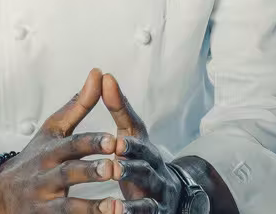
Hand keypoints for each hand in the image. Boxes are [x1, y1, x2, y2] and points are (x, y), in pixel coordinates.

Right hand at [0, 68, 123, 213]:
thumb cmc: (34, 158)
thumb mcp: (52, 131)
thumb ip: (78, 106)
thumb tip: (99, 73)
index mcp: (50, 152)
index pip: (72, 145)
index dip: (92, 143)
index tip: (114, 140)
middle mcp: (45, 176)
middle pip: (68, 173)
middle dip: (90, 172)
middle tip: (114, 169)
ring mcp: (43, 202)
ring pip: (68, 206)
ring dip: (92, 208)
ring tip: (116, 207)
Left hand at [101, 73, 181, 213]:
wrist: (171, 192)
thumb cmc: (141, 159)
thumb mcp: (131, 133)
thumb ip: (118, 108)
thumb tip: (104, 75)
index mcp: (146, 150)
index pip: (139, 142)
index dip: (130, 143)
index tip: (116, 142)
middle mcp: (156, 171)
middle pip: (146, 169)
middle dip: (132, 168)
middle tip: (116, 168)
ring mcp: (159, 194)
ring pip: (149, 196)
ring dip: (133, 200)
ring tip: (116, 206)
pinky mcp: (158, 211)